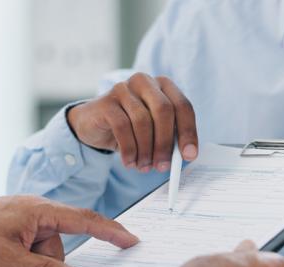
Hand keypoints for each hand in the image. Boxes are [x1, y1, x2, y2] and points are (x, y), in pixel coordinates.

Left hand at [0, 195, 138, 266]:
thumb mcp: (8, 261)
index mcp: (39, 210)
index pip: (85, 219)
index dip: (111, 231)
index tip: (131, 241)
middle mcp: (33, 212)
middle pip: (59, 247)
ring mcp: (19, 221)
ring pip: (41, 254)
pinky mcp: (7, 230)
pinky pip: (26, 252)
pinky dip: (16, 266)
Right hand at [67, 73, 197, 172]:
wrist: (94, 125)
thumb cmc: (131, 128)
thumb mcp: (154, 131)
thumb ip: (170, 137)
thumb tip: (186, 155)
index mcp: (163, 85)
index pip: (183, 106)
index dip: (188, 132)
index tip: (189, 155)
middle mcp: (144, 82)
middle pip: (164, 110)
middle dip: (165, 142)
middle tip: (164, 166)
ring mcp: (123, 89)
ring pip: (142, 121)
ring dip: (146, 150)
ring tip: (144, 166)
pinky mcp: (106, 102)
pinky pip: (122, 127)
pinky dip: (129, 149)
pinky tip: (130, 161)